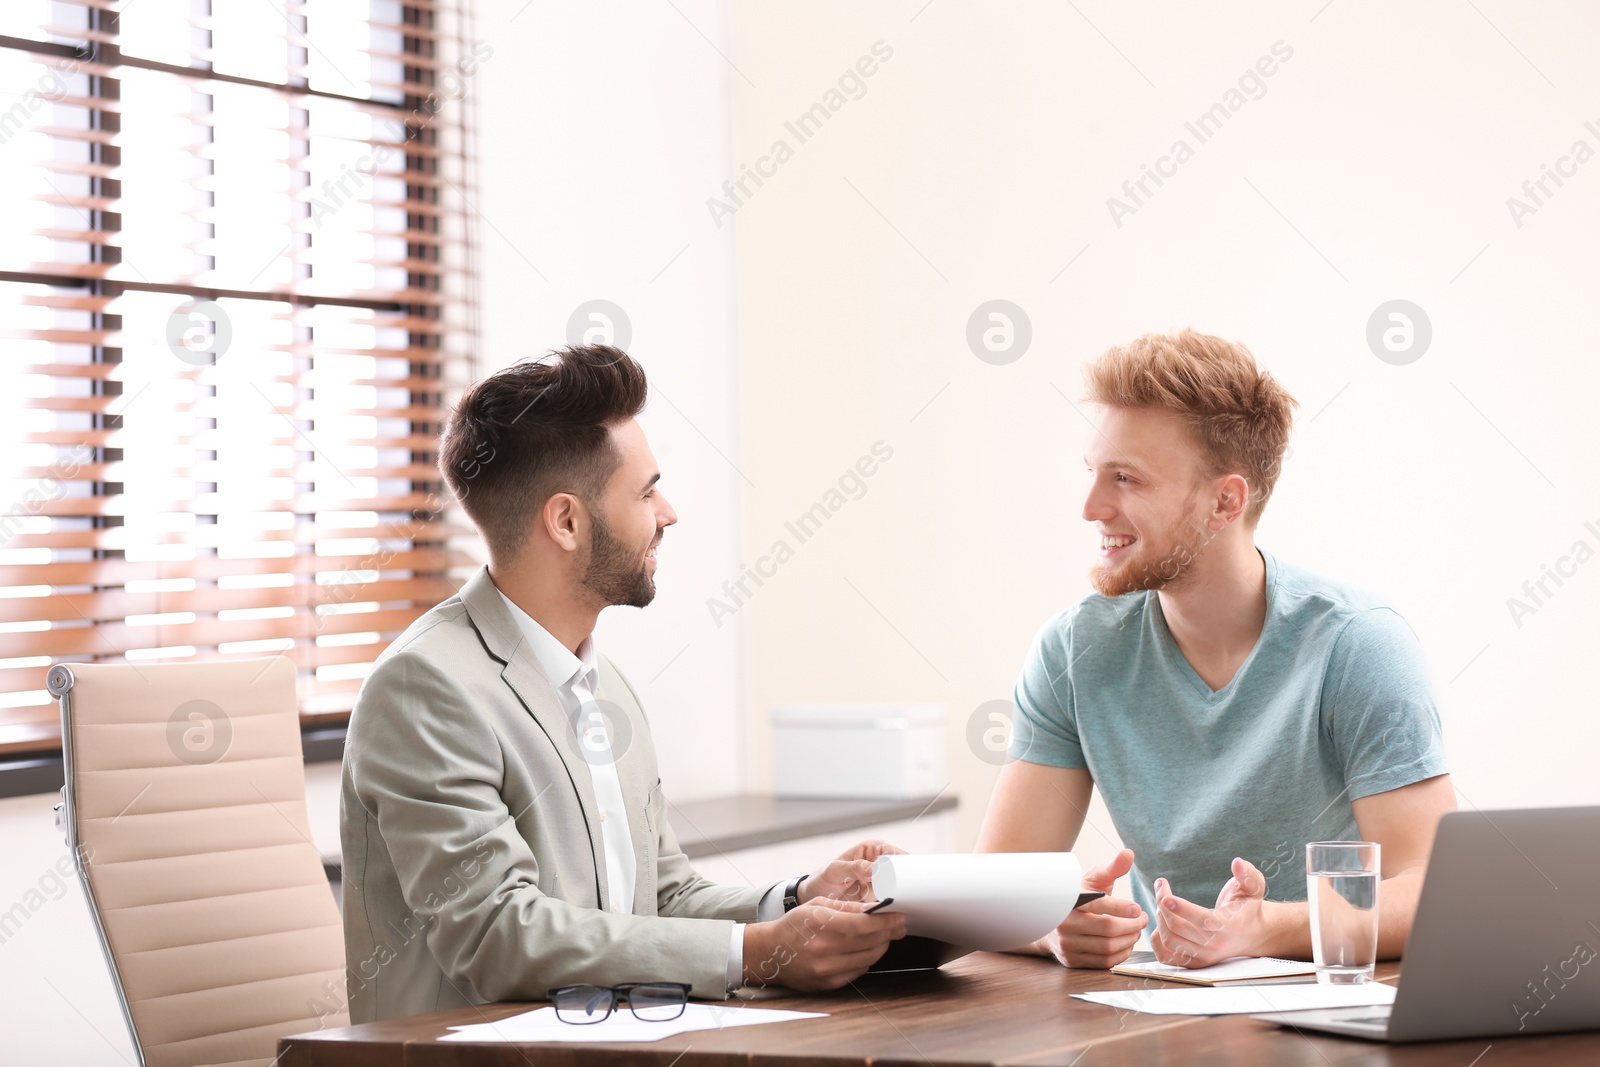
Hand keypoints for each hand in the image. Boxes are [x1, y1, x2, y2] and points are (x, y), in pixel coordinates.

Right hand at [742, 897, 906, 990]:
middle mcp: (824, 950)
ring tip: (884, 935)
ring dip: (881, 946)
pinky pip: (859, 971)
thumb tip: (875, 908)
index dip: (886, 921)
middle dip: (889, 932)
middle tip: (898, 924)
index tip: (899, 916)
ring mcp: (827, 970)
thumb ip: (847, 907)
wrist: (770, 952)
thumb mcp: (817, 905)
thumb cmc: (794, 925)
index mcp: (820, 925)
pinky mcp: (829, 984)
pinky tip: (866, 949)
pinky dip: (867, 959)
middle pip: (870, 942)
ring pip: (868, 958)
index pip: (864, 924)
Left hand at [797, 839, 906, 904]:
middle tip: (888, 894)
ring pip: (895, 891)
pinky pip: (887, 905)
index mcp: (870, 850)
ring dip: (892, 899)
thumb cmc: (821, 880)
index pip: (893, 853)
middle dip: (897, 885)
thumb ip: (854, 868)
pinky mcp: (877, 902)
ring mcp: (878, 885)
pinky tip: (880, 913)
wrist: (811, 900)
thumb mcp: (834, 871)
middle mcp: (878, 866)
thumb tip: (874, 869)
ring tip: (880, 905)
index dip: (901, 864)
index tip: (901, 876)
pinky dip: (886, 910)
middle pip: (899, 874)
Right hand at [1036, 848, 1146, 968]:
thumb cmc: (1080, 898)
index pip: (1098, 904)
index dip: (1121, 907)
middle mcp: (1064, 922)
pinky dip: (1121, 954)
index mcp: (1069, 899)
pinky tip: (1126, 943)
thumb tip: (1129, 853)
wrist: (1054, 922)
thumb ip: (1112, 868)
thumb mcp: (1093, 880)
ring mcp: (1066, 943)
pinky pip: (1104, 961)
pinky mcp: (1072, 960)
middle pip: (1107, 928)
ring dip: (1130, 940)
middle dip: (1132, 925)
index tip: (1138, 909)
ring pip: (1108, 947)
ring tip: (1136, 930)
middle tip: (1143, 919)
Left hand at [1150, 857, 1266, 967]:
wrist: (1251, 934)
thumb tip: (1237, 862)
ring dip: (1159, 919)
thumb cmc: (1247, 907)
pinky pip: (1166, 956)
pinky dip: (1156, 940)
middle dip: (1163, 905)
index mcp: (1230, 926)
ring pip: (1170, 941)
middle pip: (1178, 928)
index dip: (1181, 908)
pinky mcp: (1194, 963)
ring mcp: (1204, 957)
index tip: (1165, 894)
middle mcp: (1215, 945)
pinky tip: (1160, 922)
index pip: (1201, 920)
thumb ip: (1248, 874)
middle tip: (1161, 887)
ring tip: (1162, 903)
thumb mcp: (1254, 888)